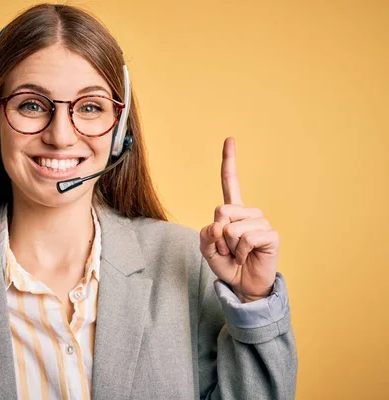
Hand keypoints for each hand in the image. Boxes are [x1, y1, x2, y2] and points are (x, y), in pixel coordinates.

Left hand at [199, 138, 278, 302]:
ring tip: (239, 254)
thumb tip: (219, 225)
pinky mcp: (271, 234)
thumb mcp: (207, 250)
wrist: (243, 284)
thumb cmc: (228, 264)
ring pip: (231, 227)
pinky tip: (248, 257)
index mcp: (233, 212)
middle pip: (221, 211)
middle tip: (228, 248)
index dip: (229, 161)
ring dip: (230, 246)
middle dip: (218, 235)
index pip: (230, 183)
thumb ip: (206, 235)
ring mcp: (261, 222)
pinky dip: (241, 253)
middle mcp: (249, 213)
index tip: (230, 139)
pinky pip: (245, 239)